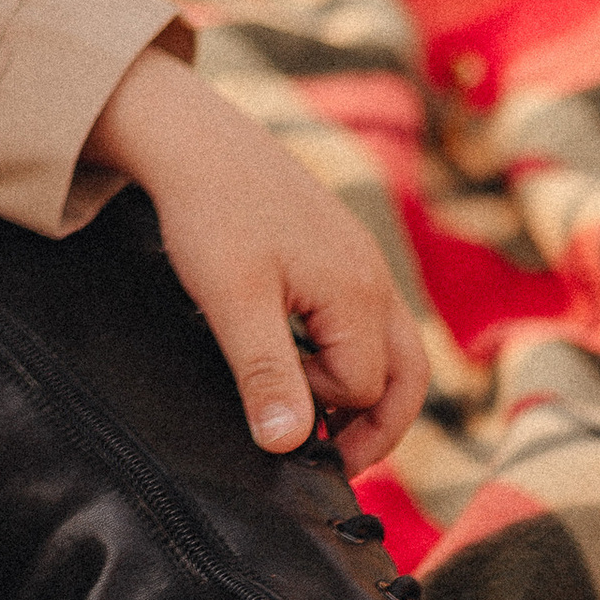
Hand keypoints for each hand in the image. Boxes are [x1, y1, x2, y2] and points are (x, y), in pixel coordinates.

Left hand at [83, 48, 428, 471]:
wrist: (193, 138)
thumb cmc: (211, 213)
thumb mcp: (231, 300)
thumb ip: (265, 372)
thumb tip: (289, 445)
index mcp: (358, 292)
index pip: (363, 388)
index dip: (318, 407)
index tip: (268, 397)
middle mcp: (373, 277)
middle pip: (407, 376)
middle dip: (378, 425)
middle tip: (336, 461)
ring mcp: (360, 260)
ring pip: (391, 347)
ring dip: (363, 390)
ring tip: (320, 419)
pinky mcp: (338, 250)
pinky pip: (364, 317)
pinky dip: (347, 352)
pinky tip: (302, 356)